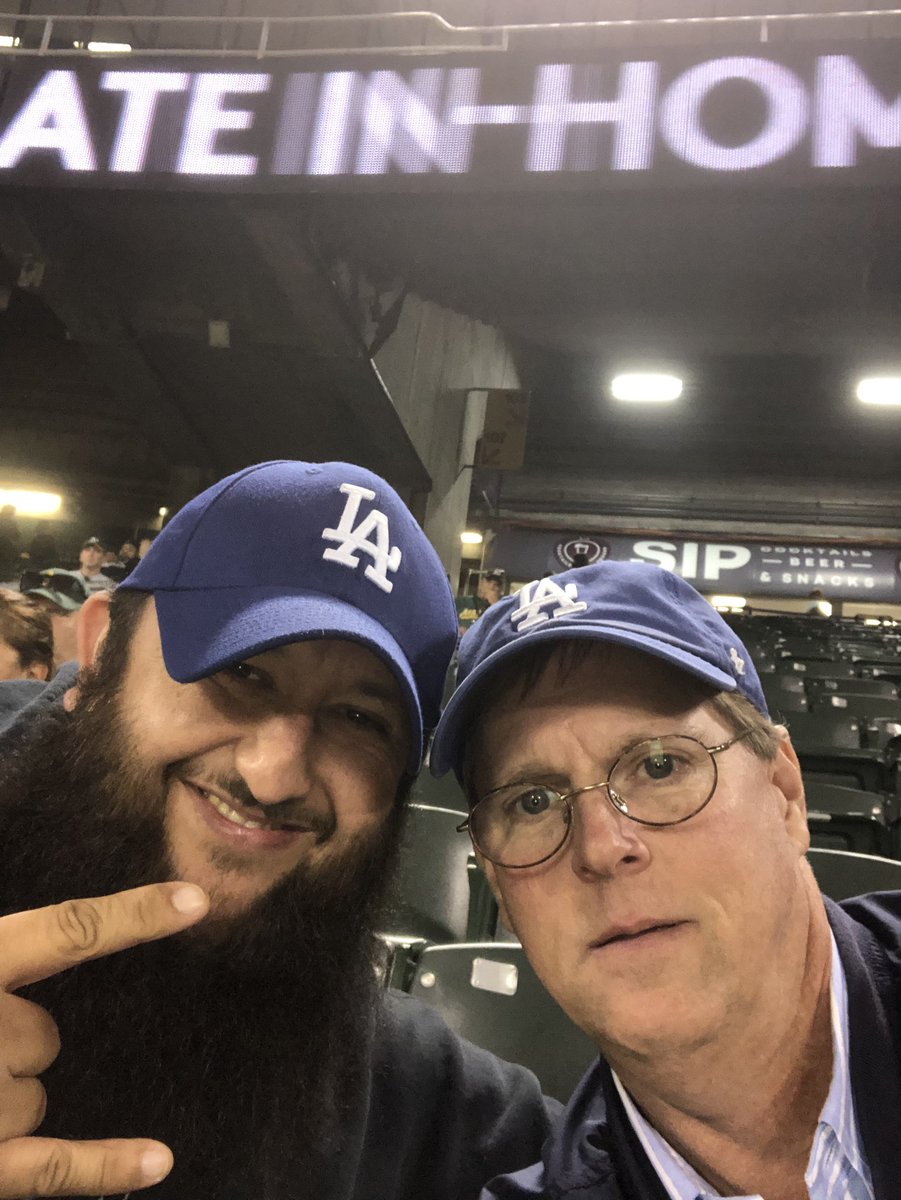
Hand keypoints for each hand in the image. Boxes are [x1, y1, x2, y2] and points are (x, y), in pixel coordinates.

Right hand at [0, 882, 208, 1196]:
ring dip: (7, 1102)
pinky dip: (103, 1167)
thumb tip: (47, 947)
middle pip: (45, 1037)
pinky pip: (50, 1168)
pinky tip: (158, 1162)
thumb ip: (2, 960)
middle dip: (15, 1045)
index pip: (67, 931)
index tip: (197, 902)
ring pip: (38, 1097)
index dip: (133, 916)